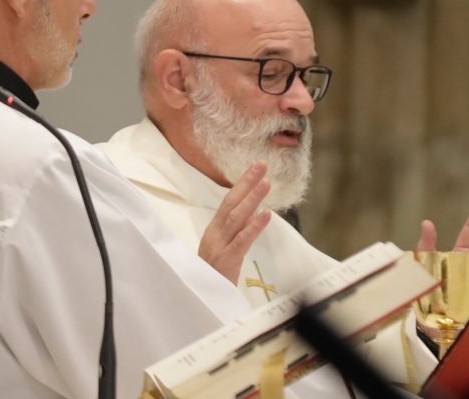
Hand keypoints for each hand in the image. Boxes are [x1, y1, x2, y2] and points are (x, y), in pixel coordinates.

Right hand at [198, 161, 271, 284]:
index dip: (242, 184)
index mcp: (213, 231)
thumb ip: (235, 232)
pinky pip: (242, 240)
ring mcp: (219, 246)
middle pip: (231, 203)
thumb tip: (252, 212)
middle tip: (262, 164)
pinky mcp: (226, 260)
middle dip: (247, 182)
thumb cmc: (213, 278)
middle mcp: (214, 234)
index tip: (255, 168)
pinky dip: (254, 226)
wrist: (202, 303)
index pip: (228, 202)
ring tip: (267, 182)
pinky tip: (266, 214)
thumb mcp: (222, 250)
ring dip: (252, 198)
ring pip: (237, 217)